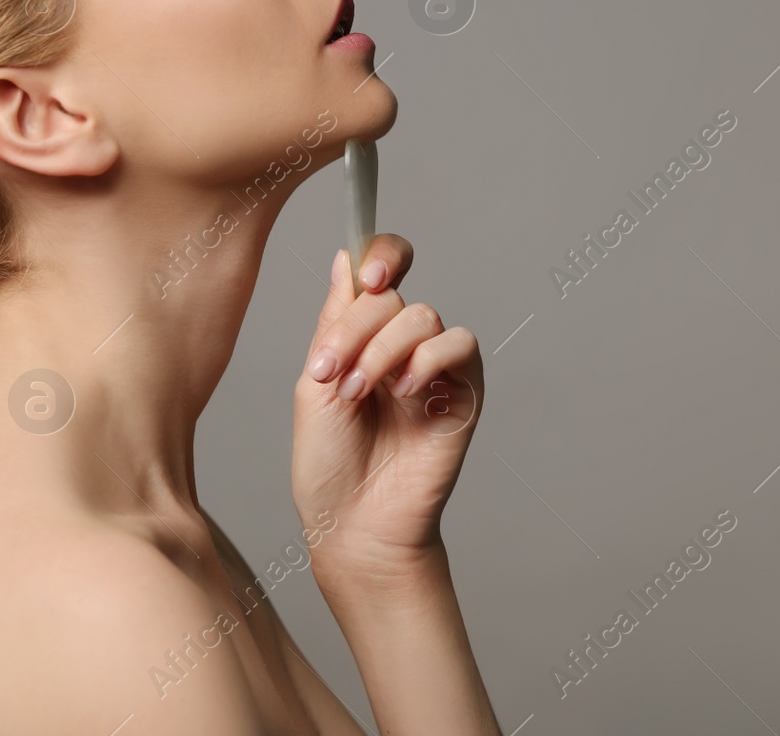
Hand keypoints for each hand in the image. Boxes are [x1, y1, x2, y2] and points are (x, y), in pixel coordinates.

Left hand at [291, 234, 484, 586]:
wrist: (352, 524)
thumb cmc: (328, 464)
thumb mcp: (315, 383)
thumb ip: (335, 321)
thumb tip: (345, 258)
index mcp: (363, 336)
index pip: (383, 270)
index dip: (381, 255)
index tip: (365, 277)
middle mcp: (401, 345)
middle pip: (393, 295)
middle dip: (355, 329)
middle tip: (331, 374)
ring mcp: (434, 367)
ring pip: (423, 315)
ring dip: (382, 350)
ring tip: (360, 393)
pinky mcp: (464, 392)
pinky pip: (459, 345)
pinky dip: (427, 358)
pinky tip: (404, 391)